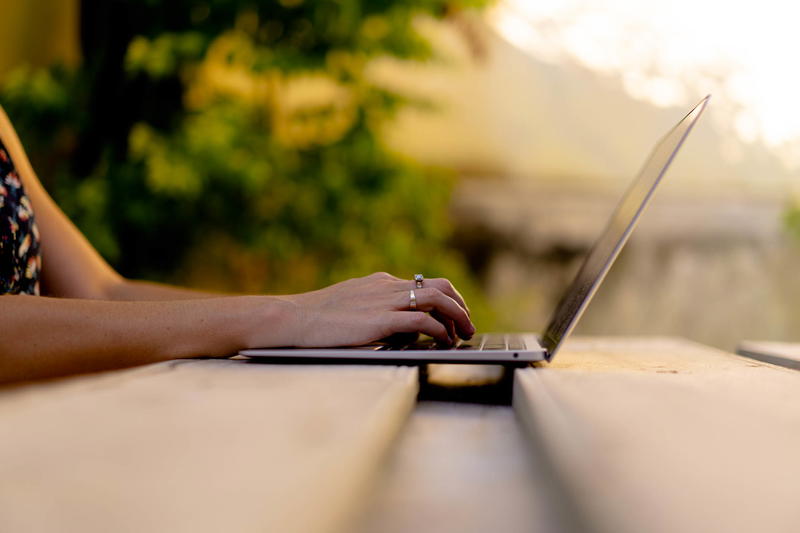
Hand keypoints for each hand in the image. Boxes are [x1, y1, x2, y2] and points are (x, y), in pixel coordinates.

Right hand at [283, 272, 474, 347]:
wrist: (292, 318)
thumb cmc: (315, 320)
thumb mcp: (350, 309)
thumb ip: (375, 313)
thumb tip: (397, 330)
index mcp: (380, 283)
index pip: (424, 284)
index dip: (446, 300)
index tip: (453, 316)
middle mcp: (387, 286)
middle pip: (440, 286)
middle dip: (460, 305)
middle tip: (467, 326)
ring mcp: (385, 301)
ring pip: (438, 299)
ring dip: (458, 317)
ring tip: (463, 335)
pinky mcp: (382, 319)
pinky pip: (423, 321)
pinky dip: (440, 330)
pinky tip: (444, 342)